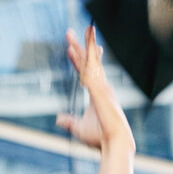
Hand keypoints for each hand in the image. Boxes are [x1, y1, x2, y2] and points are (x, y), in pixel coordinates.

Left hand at [62, 27, 129, 150]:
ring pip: (90, 61)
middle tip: (69, 33)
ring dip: (84, 44)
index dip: (78, 60)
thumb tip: (59, 118)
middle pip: (88, 62)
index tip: (71, 49)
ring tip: (78, 30)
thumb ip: (69, 121)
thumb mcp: (79, 127)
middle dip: (80, 46)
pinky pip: (89, 70)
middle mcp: (101, 86)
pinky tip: (76, 48)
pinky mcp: (98, 90)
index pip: (85, 72)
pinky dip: (84, 58)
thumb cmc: (100, 138)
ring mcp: (101, 86)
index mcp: (98, 93)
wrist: (113, 143)